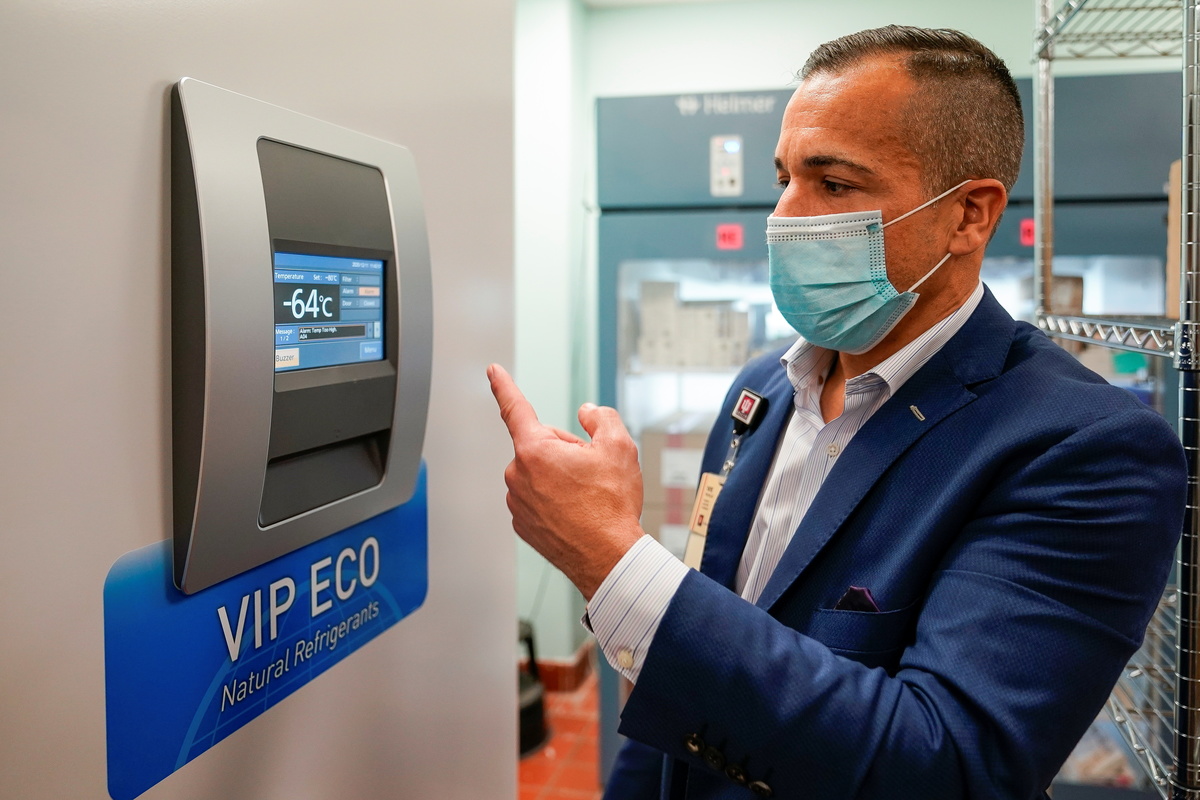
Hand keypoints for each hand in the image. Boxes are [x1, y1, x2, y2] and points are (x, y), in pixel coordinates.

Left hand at [488, 364, 644, 599]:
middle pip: (542, 445)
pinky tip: (578, 514)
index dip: (503, 385)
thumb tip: (588, 413)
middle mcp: (518, 475)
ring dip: (562, 478)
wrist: (609, 559)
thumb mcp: (619, 447)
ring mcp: (518, 503)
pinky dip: (557, 502)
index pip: (515, 407)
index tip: (492, 371)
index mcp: (534, 450)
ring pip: (541, 475)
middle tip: (592, 474)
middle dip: (565, 451)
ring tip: (588, 498)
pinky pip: (538, 500)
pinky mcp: (523, 525)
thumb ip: (601, 418)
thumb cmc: (611, 506)